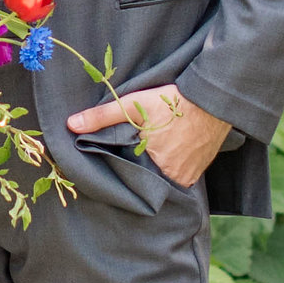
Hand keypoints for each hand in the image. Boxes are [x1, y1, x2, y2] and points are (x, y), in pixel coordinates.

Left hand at [67, 82, 230, 188]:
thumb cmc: (172, 102)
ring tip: (148, 156)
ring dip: (153, 171)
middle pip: (143, 179)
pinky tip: (166, 156)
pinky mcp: (196, 174)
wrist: (213, 101)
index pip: (125, 176)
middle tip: (129, 156)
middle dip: (135, 171)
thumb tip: (71, 125)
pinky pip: (176, 178)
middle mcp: (169, 178)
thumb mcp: (133, 105)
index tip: (111, 163)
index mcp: (150, 165)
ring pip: (160, 180)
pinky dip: (169, 171)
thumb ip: (102, 117)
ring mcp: (185, 178)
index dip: (118, 168)